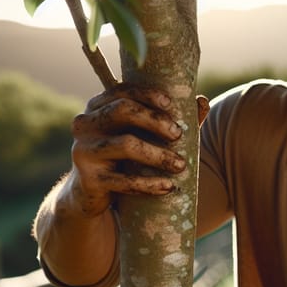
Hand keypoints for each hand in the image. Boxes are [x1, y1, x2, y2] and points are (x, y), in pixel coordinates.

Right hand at [67, 84, 209, 217]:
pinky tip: (168, 187)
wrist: (91, 195)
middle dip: (155, 120)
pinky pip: (124, 180)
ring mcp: (84, 151)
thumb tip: (202, 101)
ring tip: (180, 166)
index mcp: (97, 107)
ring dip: (158, 155)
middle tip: (178, 135)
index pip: (122, 91)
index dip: (146, 94)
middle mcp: (85, 124)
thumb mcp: (143, 138)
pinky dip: (149, 184)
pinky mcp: (89, 179)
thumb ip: (171, 121)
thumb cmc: (123, 158)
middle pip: (122, 111)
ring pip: (126, 144)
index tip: (170, 104)